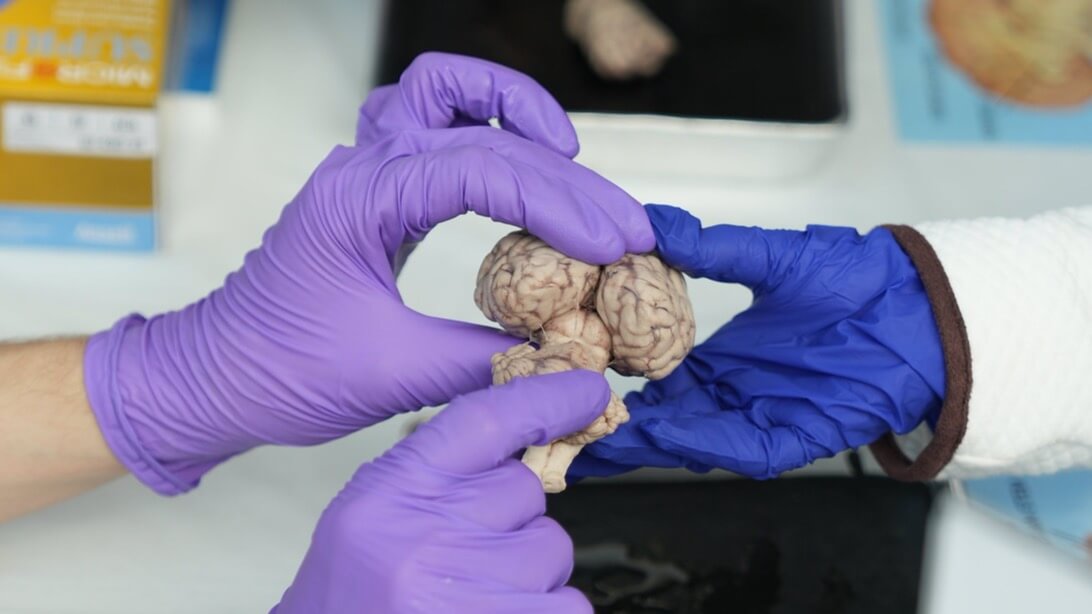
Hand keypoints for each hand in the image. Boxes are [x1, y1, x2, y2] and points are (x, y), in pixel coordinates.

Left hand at [84, 54, 653, 494]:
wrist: (215, 377)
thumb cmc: (281, 373)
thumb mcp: (392, 375)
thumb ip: (484, 358)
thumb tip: (564, 353)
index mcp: (359, 201)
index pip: (479, 171)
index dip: (557, 204)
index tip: (612, 246)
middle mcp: (362, 169)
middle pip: (480, 132)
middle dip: (562, 176)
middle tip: (623, 225)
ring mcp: (366, 173)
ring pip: (442, 91)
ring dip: (511, 106)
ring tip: (570, 150)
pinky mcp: (377, 194)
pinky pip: (433, 129)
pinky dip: (485, 130)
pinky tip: (524, 164)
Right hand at [272, 371, 604, 613]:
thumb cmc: (353, 597)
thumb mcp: (372, 518)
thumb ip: (436, 477)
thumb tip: (516, 448)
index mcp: (394, 493)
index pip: (485, 420)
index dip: (547, 400)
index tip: (587, 392)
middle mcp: (432, 535)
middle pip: (525, 489)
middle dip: (514, 517)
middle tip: (471, 554)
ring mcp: (472, 589)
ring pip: (551, 548)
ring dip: (530, 571)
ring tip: (477, 595)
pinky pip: (568, 605)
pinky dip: (546, 609)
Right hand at [572, 205, 944, 478]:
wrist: (916, 300)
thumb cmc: (852, 280)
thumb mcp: (768, 257)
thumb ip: (710, 247)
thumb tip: (651, 223)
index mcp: (720, 362)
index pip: (652, 386)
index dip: (612, 385)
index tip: (569, 378)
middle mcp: (733, 397)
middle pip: (661, 423)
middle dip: (614, 429)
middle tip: (561, 426)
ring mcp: (762, 421)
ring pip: (692, 444)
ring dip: (647, 444)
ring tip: (597, 439)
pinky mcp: (797, 439)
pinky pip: (742, 450)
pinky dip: (705, 445)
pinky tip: (670, 436)